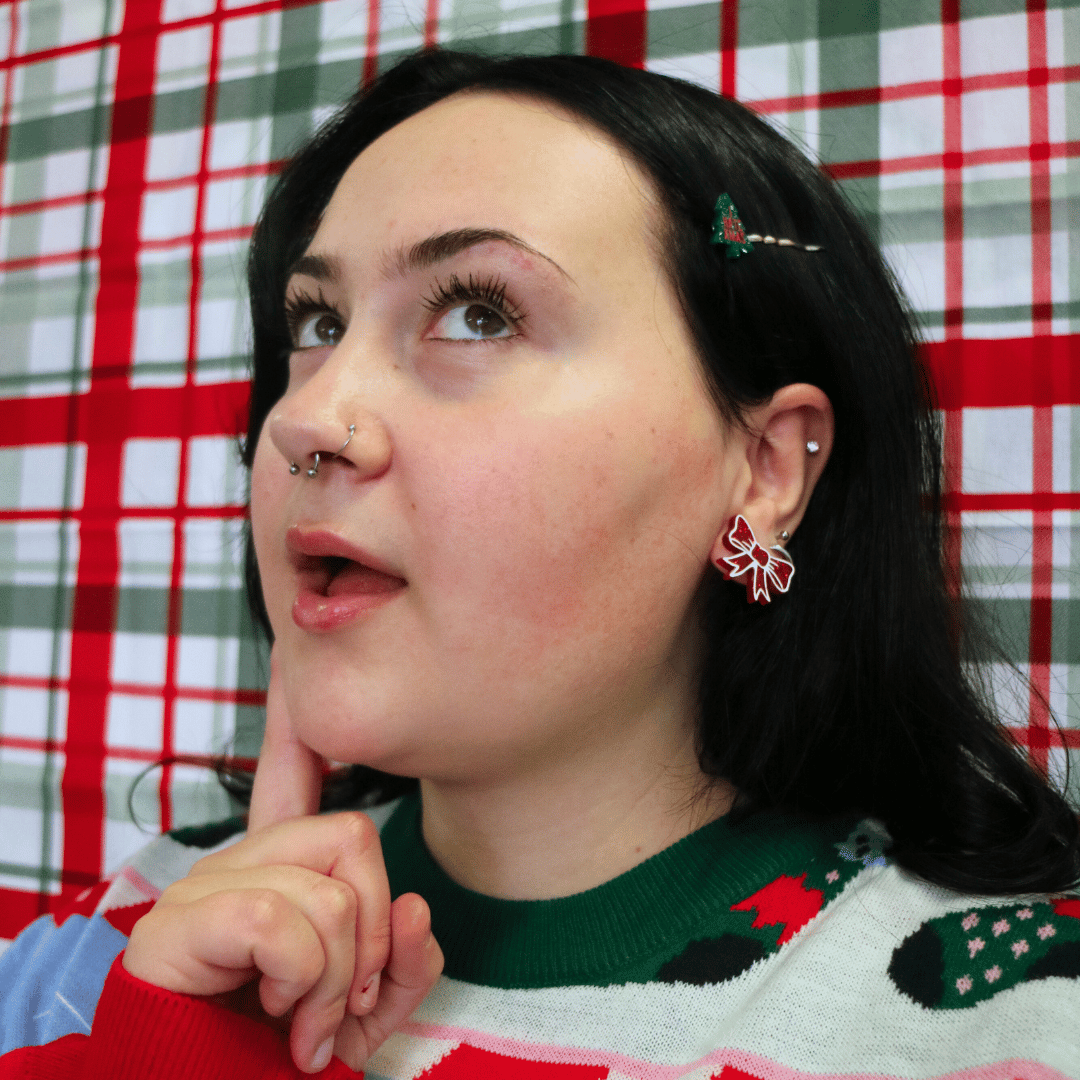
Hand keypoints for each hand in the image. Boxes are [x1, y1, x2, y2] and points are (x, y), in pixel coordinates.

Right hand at [124, 652, 442, 1072]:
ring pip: (330, 891)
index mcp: (279, 872)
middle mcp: (241, 863)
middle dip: (373, 934)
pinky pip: (276, 918)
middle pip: (354, 836)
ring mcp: (205, 888)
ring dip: (338, 980)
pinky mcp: (175, 926)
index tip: (306, 679)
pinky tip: (274, 1014)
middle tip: (343, 1000)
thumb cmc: (284, 1058)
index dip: (308, 719)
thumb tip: (415, 906)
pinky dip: (300, 980)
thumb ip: (402, 963)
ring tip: (303, 1022)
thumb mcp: (365, 1013)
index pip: (301, 769)